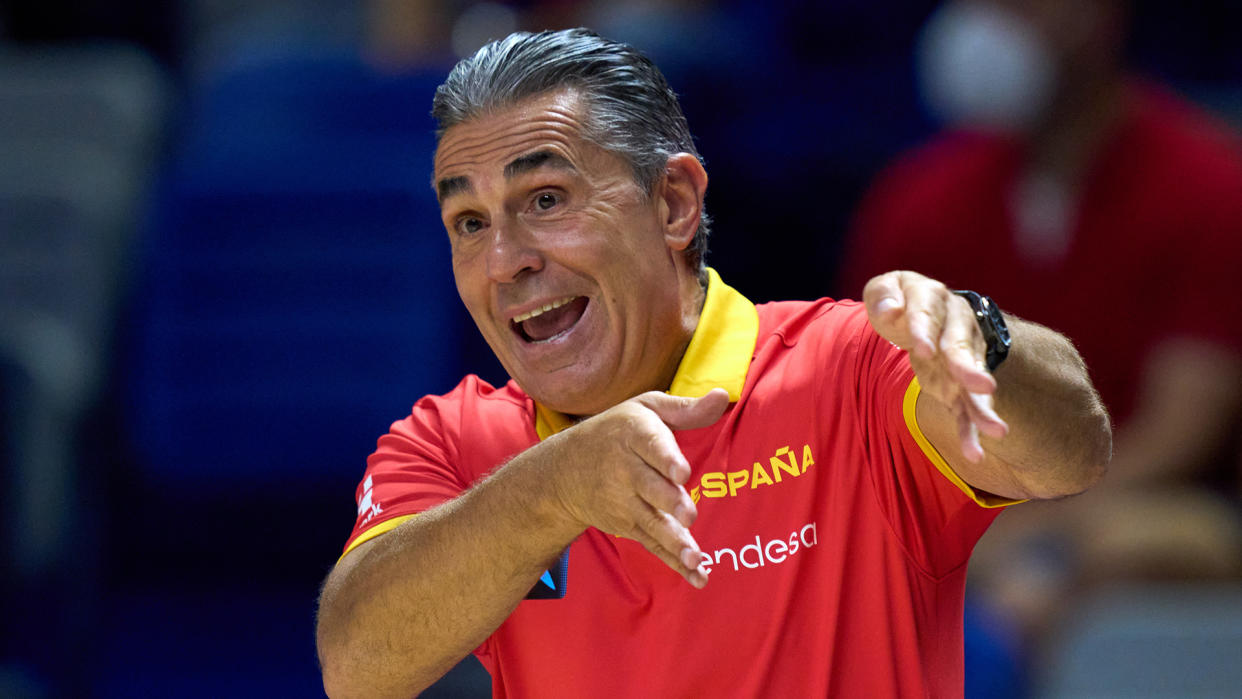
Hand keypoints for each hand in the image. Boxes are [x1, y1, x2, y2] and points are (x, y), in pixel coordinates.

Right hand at [541, 389, 729, 587]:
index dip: (666, 459)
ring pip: (652, 523)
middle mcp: (626, 471)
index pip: (651, 446)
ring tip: (695, 558)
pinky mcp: (628, 526)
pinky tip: (697, 576)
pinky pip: (654, 545)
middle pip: (649, 488)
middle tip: (688, 516)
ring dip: (674, 542)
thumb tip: (723, 396)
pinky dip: (673, 562)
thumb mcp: (646, 410)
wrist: (564, 472)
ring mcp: (625, 503)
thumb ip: (685, 409)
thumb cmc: (617, 432)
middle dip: (669, 504)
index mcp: (634, 435)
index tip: (681, 473)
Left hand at [863, 271, 1008, 461]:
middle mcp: (957, 329)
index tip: (924, 350)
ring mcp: (963, 358)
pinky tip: (974, 453)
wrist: (926, 310)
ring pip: (973, 384)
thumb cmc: (901, 299)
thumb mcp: (887, 289)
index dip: (924, 332)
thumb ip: (884, 296)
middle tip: (985, 387)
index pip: (927, 315)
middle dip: (970, 369)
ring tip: (997, 431)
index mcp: (933, 300)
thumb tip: (891, 311)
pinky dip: (969, 430)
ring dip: (983, 407)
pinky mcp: (959, 384)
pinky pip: (965, 407)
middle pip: (963, 350)